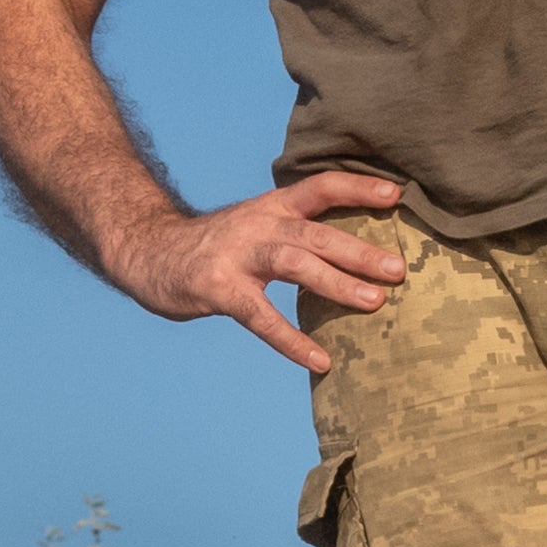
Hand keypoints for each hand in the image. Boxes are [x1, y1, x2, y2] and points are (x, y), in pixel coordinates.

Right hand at [112, 171, 415, 376]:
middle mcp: (259, 225)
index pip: (321, 187)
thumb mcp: (255, 224)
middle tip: (398, 269)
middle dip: (359, 250)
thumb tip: (351, 251)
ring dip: (337, 282)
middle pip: (316, 232)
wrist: (148, 251)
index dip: (358, 187)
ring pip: (295, 263)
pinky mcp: (218, 289)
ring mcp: (238, 256)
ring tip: (375, 302)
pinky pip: (261, 316)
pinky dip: (292, 340)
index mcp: (273, 207)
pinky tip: (320, 359)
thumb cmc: (214, 246)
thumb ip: (296, 232)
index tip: (396, 194)